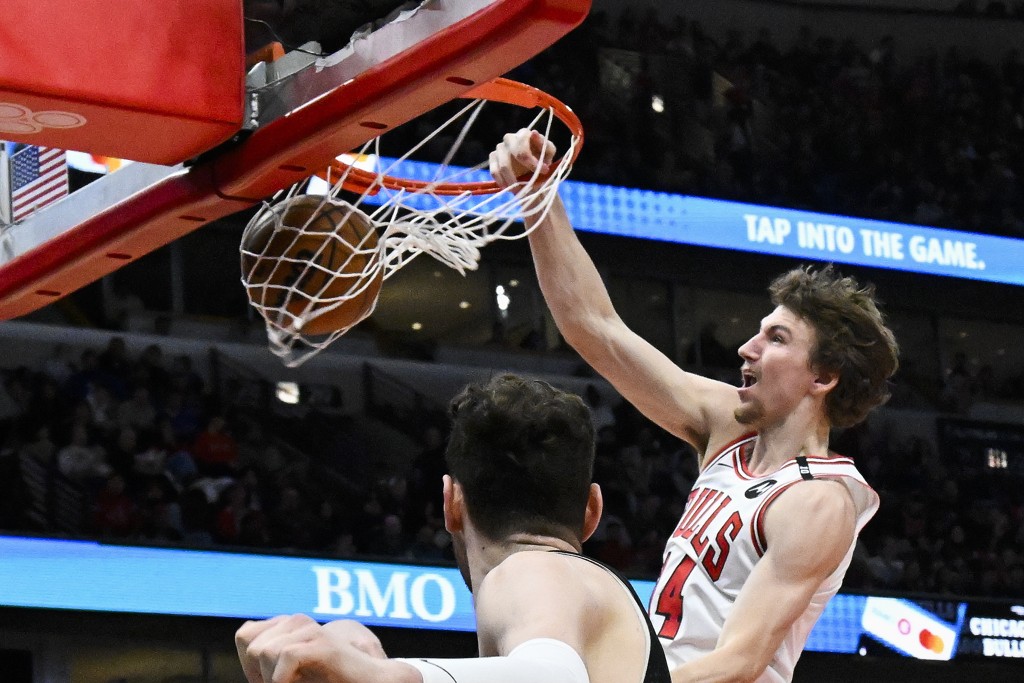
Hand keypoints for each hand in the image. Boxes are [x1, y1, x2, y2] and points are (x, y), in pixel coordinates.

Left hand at [235, 614, 391, 682]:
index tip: (271, 680)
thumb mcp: (291, 673)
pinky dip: (284, 679)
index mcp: (288, 629)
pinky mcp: (323, 643)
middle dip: (259, 672)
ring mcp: (311, 630)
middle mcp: (298, 623)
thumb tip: (246, 642)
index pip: (246, 634)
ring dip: (273, 678)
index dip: (251, 663)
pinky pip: (287, 656)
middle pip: (251, 643)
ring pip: (265, 651)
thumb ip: (271, 662)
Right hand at [489, 129, 556, 188]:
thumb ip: (545, 145)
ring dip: (512, 181)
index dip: (532, 162)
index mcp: (523, 134)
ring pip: (503, 166)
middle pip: (512, 155)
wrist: (532, 172)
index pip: (523, 147)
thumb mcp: (548, 154)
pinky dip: (502, 182)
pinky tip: (509, 188)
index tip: (544, 171)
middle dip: (523, 171)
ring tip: (520, 190)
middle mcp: (509, 138)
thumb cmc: (541, 160)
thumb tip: (534, 133)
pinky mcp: (493, 158)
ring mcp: (499, 148)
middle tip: (529, 185)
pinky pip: (494, 171)